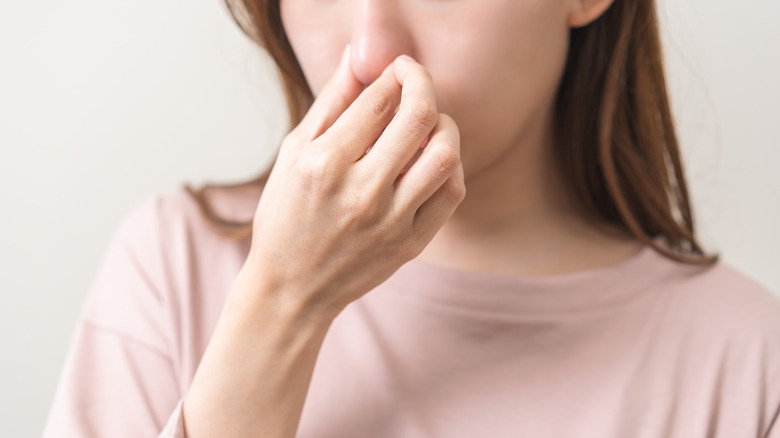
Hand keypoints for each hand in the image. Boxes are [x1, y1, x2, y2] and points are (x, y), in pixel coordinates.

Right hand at [244, 47, 464, 319]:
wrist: (293, 288)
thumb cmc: (286, 216)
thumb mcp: (294, 153)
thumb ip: (331, 103)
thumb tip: (357, 56)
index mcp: (325, 164)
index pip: (379, 99)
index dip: (395, 72)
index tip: (396, 67)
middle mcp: (361, 191)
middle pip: (418, 117)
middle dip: (422, 83)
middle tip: (414, 78)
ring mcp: (390, 220)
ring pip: (445, 154)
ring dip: (443, 124)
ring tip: (427, 121)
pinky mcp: (410, 243)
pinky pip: (452, 193)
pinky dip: (451, 166)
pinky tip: (431, 159)